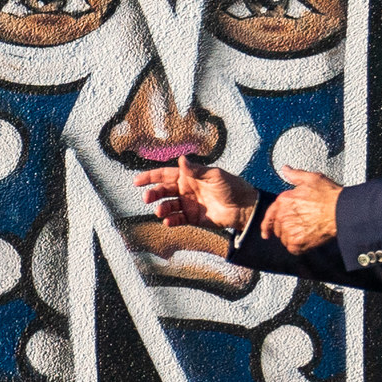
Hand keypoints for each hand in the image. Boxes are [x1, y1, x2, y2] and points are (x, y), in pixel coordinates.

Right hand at [134, 153, 256, 235]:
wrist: (244, 207)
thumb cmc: (232, 187)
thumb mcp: (214, 175)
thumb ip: (196, 170)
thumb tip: (180, 159)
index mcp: (189, 176)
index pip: (165, 175)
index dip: (150, 177)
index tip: (137, 181)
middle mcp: (185, 190)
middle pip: (163, 191)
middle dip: (153, 194)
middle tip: (147, 198)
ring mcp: (187, 204)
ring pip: (168, 206)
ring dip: (161, 208)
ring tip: (160, 211)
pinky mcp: (192, 218)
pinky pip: (176, 219)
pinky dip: (170, 221)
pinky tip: (168, 221)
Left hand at [264, 169, 340, 250]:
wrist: (341, 211)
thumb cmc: (329, 195)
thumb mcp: (311, 179)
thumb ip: (295, 175)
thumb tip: (285, 169)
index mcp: (283, 201)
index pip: (269, 215)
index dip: (266, 225)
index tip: (265, 233)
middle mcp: (282, 216)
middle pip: (277, 228)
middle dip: (286, 228)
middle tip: (302, 225)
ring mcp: (288, 230)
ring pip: (284, 238)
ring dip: (292, 236)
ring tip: (307, 230)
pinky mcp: (296, 243)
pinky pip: (292, 248)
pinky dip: (298, 246)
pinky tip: (308, 238)